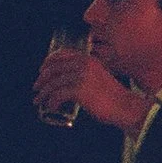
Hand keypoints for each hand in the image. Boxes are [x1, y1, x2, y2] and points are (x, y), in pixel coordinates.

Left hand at [34, 47, 148, 134]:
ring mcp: (81, 76)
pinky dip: (51, 102)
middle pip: (53, 68)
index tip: (42, 71)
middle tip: (36, 88)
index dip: (48, 62)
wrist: (125, 106)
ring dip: (43, 93)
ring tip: (39, 101)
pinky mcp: (79, 90)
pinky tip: (51, 107)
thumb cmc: (113, 96)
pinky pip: (58, 95)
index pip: (62, 55)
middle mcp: (83, 64)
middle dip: (41, 79)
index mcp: (88, 59)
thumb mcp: (98, 77)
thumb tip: (66, 81)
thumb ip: (85, 74)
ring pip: (53, 83)